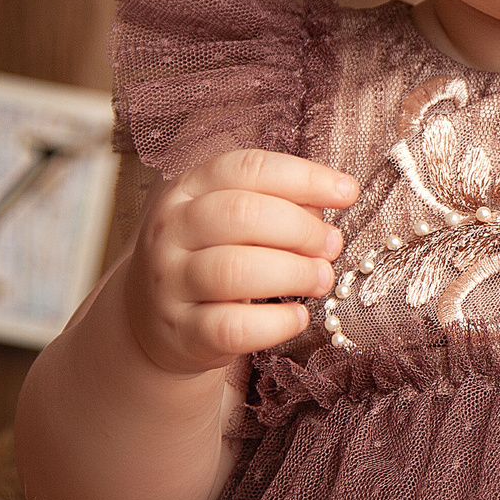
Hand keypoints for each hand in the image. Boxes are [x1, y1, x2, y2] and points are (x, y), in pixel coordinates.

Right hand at [123, 149, 358, 376]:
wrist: (152, 319)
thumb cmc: (208, 258)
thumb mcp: (230, 221)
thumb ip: (277, 204)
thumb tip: (329, 201)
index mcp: (188, 189)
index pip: (248, 168)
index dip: (304, 177)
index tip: (347, 192)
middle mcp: (171, 230)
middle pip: (242, 214)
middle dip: (301, 228)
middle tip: (331, 245)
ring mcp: (170, 282)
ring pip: (235, 269)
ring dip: (294, 272)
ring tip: (322, 279)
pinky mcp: (181, 331)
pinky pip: (233, 327)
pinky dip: (277, 323)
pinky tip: (298, 317)